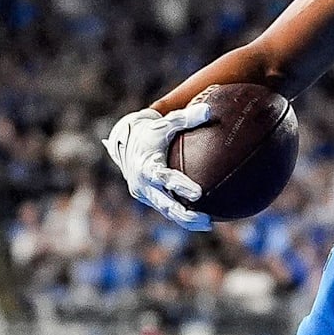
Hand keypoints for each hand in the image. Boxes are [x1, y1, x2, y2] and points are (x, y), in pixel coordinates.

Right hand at [103, 104, 211, 229]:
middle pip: (166, 204)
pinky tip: (202, 219)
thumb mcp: (165, 123)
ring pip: (166, 211)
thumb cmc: (150, 131)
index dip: (181, 187)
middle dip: (185, 214)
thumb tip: (209, 110)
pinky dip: (181, 215)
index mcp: (147, 166)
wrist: (124, 142)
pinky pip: (166, 208)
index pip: (165, 179)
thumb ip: (187, 118)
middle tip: (206, 219)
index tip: (199, 193)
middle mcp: (143, 184)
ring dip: (186, 219)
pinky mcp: (147, 198)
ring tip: (209, 224)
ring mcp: (145, 194)